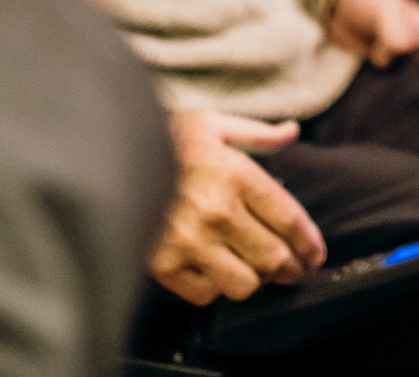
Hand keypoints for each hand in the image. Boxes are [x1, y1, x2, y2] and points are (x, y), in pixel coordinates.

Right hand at [152, 111, 326, 304]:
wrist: (103, 157)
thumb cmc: (162, 139)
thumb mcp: (212, 124)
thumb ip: (257, 133)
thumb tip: (293, 131)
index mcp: (235, 173)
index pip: (289, 219)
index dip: (309, 242)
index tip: (314, 254)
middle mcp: (217, 211)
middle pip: (273, 258)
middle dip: (292, 269)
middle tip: (294, 272)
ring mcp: (190, 241)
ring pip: (244, 284)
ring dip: (253, 280)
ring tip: (251, 271)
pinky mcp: (164, 265)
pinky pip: (205, 295)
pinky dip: (214, 288)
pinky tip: (212, 271)